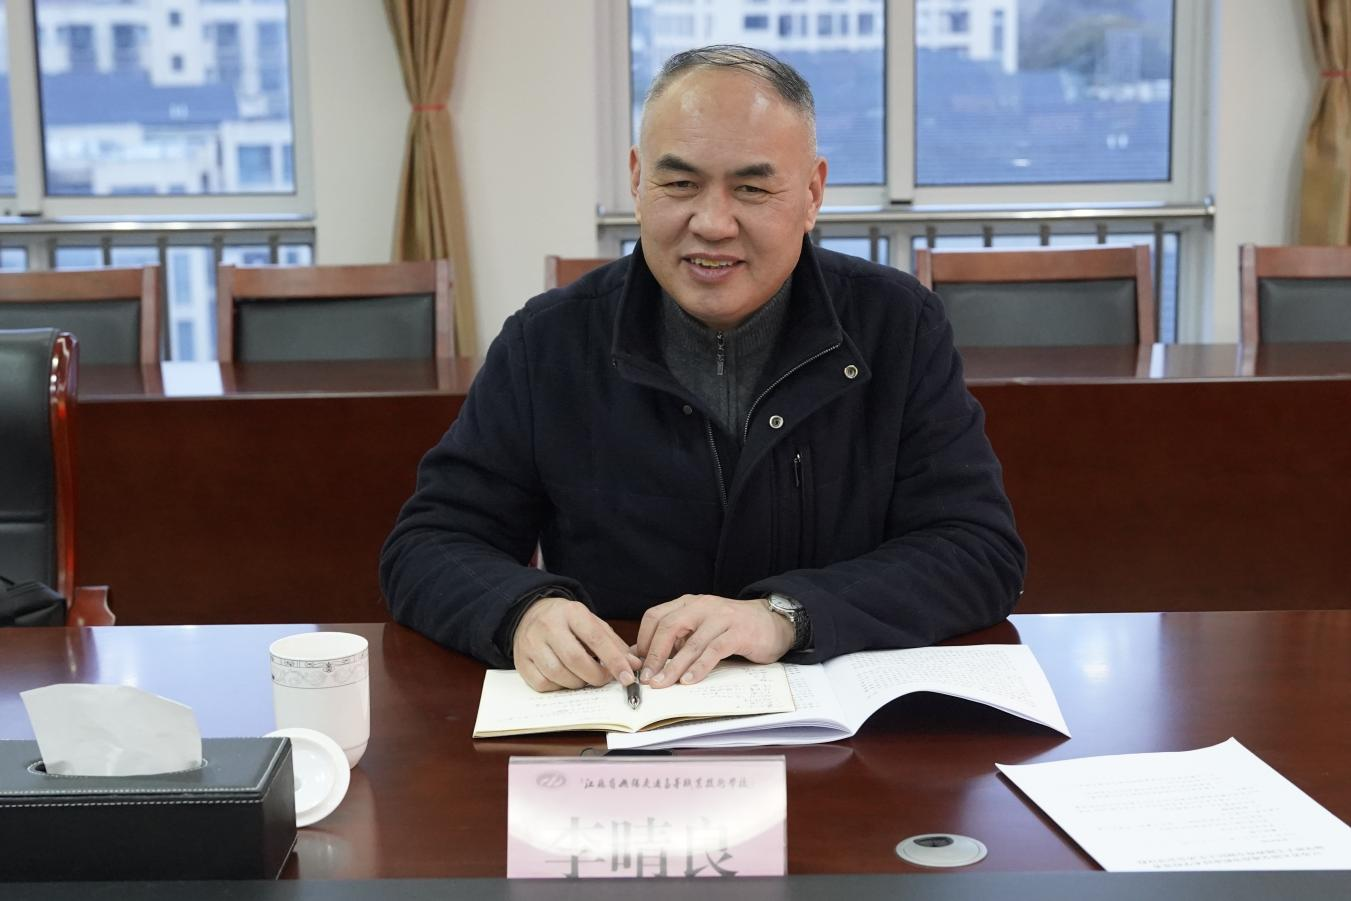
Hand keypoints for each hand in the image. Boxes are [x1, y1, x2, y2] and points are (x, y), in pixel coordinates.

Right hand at [512, 597, 641, 691]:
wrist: (530, 613)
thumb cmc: (567, 622)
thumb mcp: (591, 623)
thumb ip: (613, 644)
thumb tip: (633, 665)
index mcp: (571, 612)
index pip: (596, 638)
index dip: (614, 660)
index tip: (627, 676)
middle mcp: (548, 626)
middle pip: (575, 659)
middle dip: (595, 676)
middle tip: (604, 679)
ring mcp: (531, 643)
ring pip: (558, 674)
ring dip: (577, 683)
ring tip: (584, 677)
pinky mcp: (521, 660)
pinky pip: (542, 684)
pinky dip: (558, 687)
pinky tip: (564, 679)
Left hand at [634, 594, 793, 687]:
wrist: (773, 622)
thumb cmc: (732, 629)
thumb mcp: (699, 629)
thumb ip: (675, 640)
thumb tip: (640, 657)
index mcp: (689, 603)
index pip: (656, 616)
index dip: (644, 640)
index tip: (638, 664)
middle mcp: (702, 605)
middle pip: (669, 626)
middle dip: (654, 655)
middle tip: (647, 678)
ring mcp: (722, 617)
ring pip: (691, 642)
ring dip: (674, 666)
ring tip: (662, 684)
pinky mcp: (739, 632)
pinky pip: (714, 650)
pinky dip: (699, 667)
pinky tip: (689, 680)